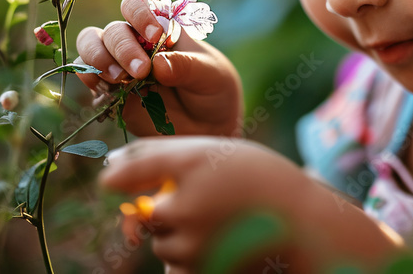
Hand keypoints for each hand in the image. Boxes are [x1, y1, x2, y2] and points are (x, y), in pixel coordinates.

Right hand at [74, 0, 242, 136]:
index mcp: (161, 27)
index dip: (139, 13)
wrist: (206, 128)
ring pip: (90, 43)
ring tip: (117, 78)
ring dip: (98, 57)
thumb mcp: (211, 75)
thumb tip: (158, 63)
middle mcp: (136, 40)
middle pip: (114, 29)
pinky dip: (88, 75)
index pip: (138, 3)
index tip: (154, 36)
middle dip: (123, 48)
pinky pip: (85, 72)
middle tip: (140, 71)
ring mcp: (119, 63)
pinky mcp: (108, 88)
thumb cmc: (212, 91)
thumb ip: (187, 66)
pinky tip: (102, 87)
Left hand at [99, 137, 404, 272]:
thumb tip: (108, 165)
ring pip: (162, 243)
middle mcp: (184, 206)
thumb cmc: (258, 180)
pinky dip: (188, 259)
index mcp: (189, 165)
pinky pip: (175, 268)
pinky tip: (218, 243)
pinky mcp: (201, 272)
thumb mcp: (213, 152)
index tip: (115, 180)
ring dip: (179, 235)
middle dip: (166, 210)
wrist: (304, 223)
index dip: (117, 176)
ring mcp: (192, 245)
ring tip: (220, 222)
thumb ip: (158, 155)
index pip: (126, 172)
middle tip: (206, 201)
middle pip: (147, 213)